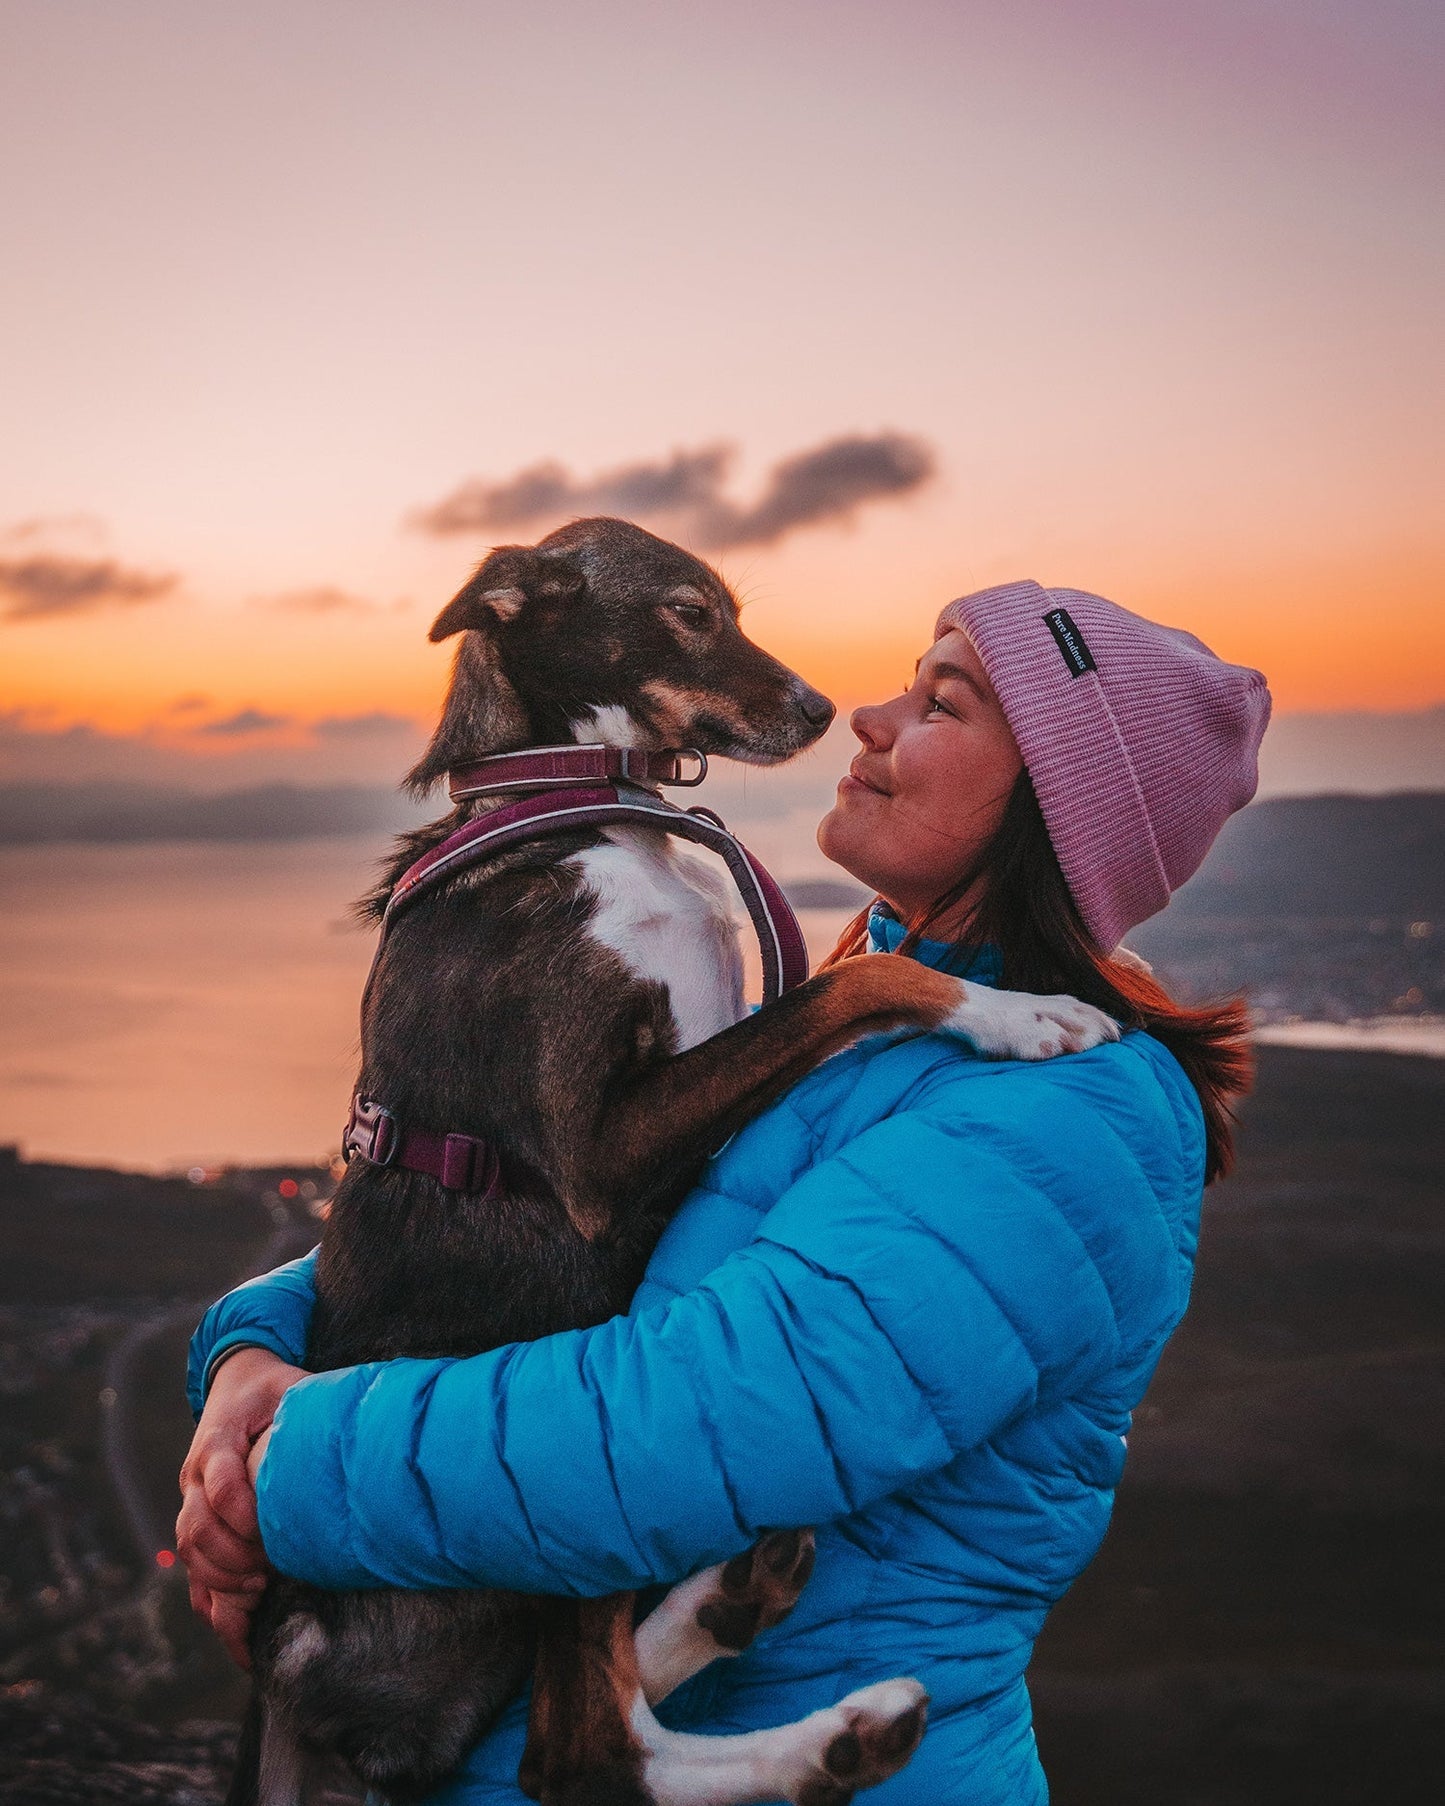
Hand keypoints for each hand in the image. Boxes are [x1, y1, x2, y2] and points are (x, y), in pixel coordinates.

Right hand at [176, 1347, 304, 1666]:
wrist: (235, 1382)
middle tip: (267, 1573)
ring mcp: (191, 1498)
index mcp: (218, 1439)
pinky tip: (235, 1623)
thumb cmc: (272, 1388)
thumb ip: (314, 1404)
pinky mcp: (196, 1518)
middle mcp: (196, 1473)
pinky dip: (209, 1596)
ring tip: (257, 1590)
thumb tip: (361, 1426)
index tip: (271, 1535)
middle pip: (198, 1526)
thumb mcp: (292, 1385)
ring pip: (190, 1550)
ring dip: (220, 1578)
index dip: (242, 1513)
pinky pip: (191, 1566)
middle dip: (231, 1556)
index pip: (220, 1482)